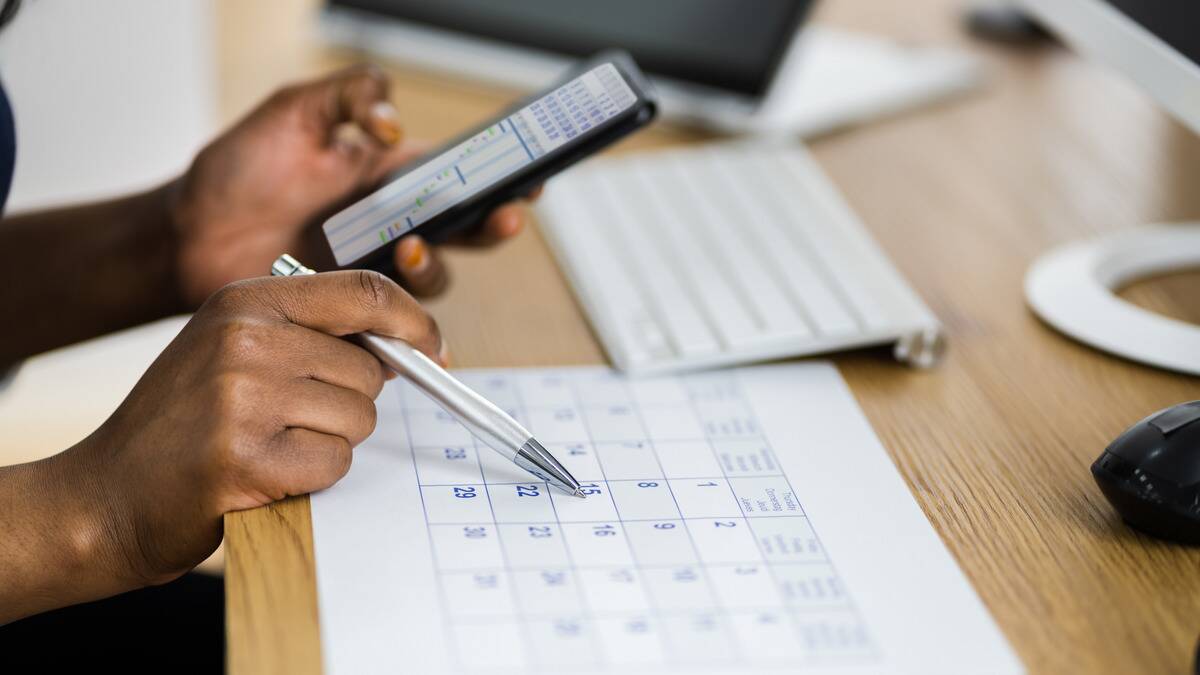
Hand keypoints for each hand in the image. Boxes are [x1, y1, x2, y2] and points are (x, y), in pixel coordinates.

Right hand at [61, 270, 440, 588]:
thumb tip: (403, 346)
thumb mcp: (234, 349)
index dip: (413, 322)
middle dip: (349, 404)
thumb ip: (312, 334)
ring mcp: (242, 397)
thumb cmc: (181, 424)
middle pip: (368, 370)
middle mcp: (244, 338)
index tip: (434, 349)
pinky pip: (334, 464)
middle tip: (291, 422)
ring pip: (358, 419)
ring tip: (270, 446)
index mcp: (245, 300)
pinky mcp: (245, 458)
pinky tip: (264, 475)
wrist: (104, 494)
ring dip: (328, 444)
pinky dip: (312, 479)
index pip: (364, 291)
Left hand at [170, 65, 531, 306]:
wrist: (186, 238)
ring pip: (434, 277)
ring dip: (435, 264)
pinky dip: (407, 324)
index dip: (496, 177)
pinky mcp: (350, 310)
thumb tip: (393, 121)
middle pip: (463, 229)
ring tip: (408, 249)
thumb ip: (349, 96)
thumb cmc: (235, 172)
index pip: (456, 174)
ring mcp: (372, 269)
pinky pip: (394, 321)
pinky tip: (400, 317)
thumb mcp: (293, 112)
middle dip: (491, 223)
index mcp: (386, 175)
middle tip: (501, 216)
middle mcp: (389, 223)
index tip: (525, 177)